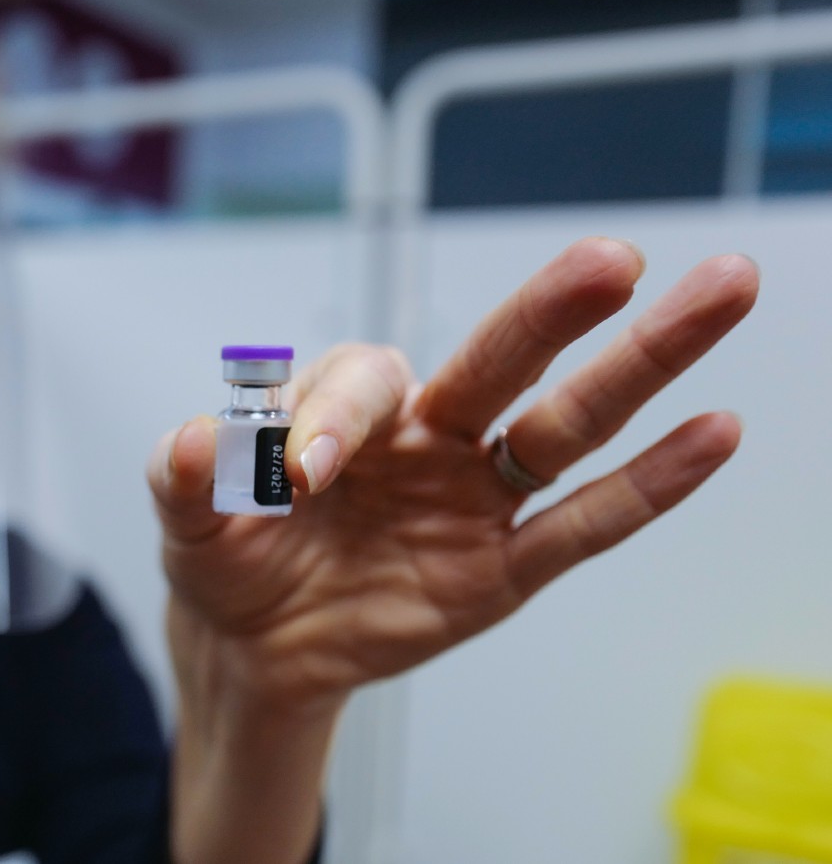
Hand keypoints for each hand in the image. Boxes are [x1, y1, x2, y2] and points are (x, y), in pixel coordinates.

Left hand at [148, 237, 758, 713]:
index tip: (305, 476)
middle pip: (503, 359)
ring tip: (720, 293)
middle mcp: (426, 436)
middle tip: (611, 260)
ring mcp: (472, 498)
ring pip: (566, 425)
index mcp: (348, 411)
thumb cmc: (229, 561)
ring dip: (639, 365)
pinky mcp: (502, 567)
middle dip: (552, 308)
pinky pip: (581, 525)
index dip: (337, 419)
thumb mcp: (188, 523)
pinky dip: (647, 485)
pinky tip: (714, 432)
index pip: (368, 382)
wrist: (255, 647)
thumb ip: (186, 476)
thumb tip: (193, 440)